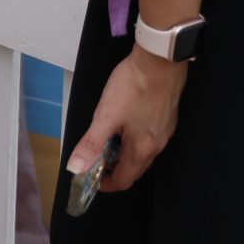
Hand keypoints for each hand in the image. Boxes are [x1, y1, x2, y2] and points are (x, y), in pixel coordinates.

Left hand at [67, 47, 188, 197]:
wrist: (160, 59)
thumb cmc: (134, 85)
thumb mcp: (105, 116)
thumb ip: (91, 144)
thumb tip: (76, 168)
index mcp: (142, 150)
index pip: (124, 181)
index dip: (106, 184)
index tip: (92, 177)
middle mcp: (157, 145)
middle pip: (134, 169)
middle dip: (114, 167)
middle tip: (97, 156)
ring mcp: (165, 131)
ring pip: (142, 153)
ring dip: (123, 152)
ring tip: (108, 137)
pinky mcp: (167, 118)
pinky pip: (149, 138)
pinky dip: (134, 139)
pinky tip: (125, 122)